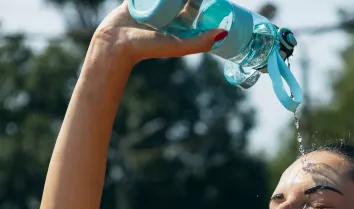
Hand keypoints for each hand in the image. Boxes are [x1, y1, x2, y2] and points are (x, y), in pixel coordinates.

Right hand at [91, 1, 227, 65]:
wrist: (117, 44)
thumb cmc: (149, 48)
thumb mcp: (179, 45)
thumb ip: (201, 42)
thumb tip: (225, 33)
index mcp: (179, 25)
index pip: (195, 7)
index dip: (199, 1)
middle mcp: (168, 16)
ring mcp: (152, 7)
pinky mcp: (136, 0)